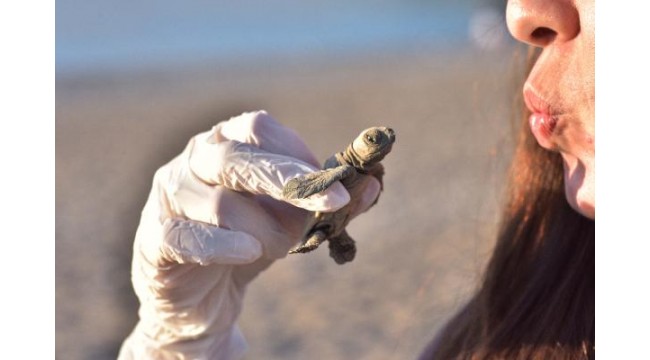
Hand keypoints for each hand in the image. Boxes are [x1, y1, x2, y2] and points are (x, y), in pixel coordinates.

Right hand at [118, 111, 380, 359]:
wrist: (199, 294)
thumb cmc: (248, 242)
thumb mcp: (293, 221)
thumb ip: (328, 203)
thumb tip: (374, 185)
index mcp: (226, 143)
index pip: (259, 127)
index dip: (298, 152)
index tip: (333, 181)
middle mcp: (194, 160)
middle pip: (238, 157)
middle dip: (292, 179)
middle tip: (335, 199)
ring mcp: (170, 196)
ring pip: (220, 202)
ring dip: (265, 230)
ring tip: (281, 250)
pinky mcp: (155, 238)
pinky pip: (186, 237)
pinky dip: (223, 245)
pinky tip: (250, 253)